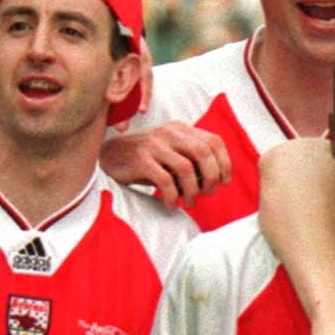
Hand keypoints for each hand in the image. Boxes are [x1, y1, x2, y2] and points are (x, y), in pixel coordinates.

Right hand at [101, 122, 231, 201]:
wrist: (109, 157)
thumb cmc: (147, 161)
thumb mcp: (172, 155)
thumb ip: (193, 162)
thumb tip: (215, 183)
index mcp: (181, 129)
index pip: (213, 140)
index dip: (224, 163)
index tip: (224, 182)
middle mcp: (169, 133)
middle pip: (203, 152)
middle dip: (211, 177)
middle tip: (207, 193)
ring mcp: (153, 144)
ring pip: (186, 168)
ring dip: (192, 190)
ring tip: (189, 202)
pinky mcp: (140, 159)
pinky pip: (165, 180)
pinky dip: (172, 196)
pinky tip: (171, 204)